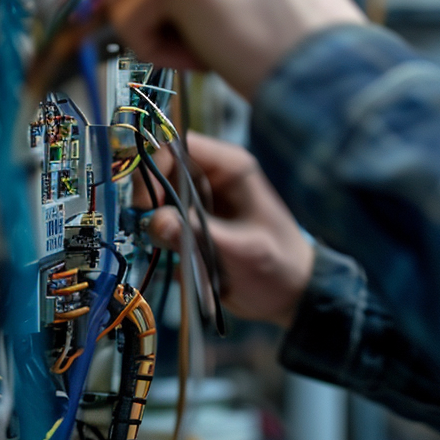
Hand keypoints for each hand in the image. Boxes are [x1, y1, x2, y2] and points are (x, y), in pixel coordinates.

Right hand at [133, 133, 313, 328]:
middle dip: (150, 201)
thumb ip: (199, 232)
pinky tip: (181, 261)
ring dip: (156, 225)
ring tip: (173, 252)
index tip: (148, 206)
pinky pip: (163, 222)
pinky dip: (163, 240)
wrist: (291, 294)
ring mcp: (200, 200)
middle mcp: (211, 177)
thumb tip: (156, 220)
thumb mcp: (241, 250)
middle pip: (159, 171)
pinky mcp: (193, 223)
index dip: (154, 169)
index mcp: (230, 167)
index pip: (176, 145)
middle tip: (156, 233)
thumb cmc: (277, 266)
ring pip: (157, 198)